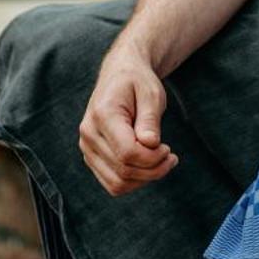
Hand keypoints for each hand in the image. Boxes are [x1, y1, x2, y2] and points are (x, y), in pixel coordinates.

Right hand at [77, 41, 178, 195]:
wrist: (119, 74)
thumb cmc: (138, 82)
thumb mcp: (151, 93)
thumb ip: (150, 119)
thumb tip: (150, 145)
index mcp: (103, 114)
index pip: (127, 153)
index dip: (152, 158)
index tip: (168, 149)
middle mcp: (89, 134)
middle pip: (123, 171)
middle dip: (153, 170)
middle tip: (171, 157)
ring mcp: (87, 147)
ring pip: (116, 183)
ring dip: (144, 179)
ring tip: (162, 162)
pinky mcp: (91, 157)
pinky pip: (112, 183)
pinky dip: (133, 181)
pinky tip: (147, 166)